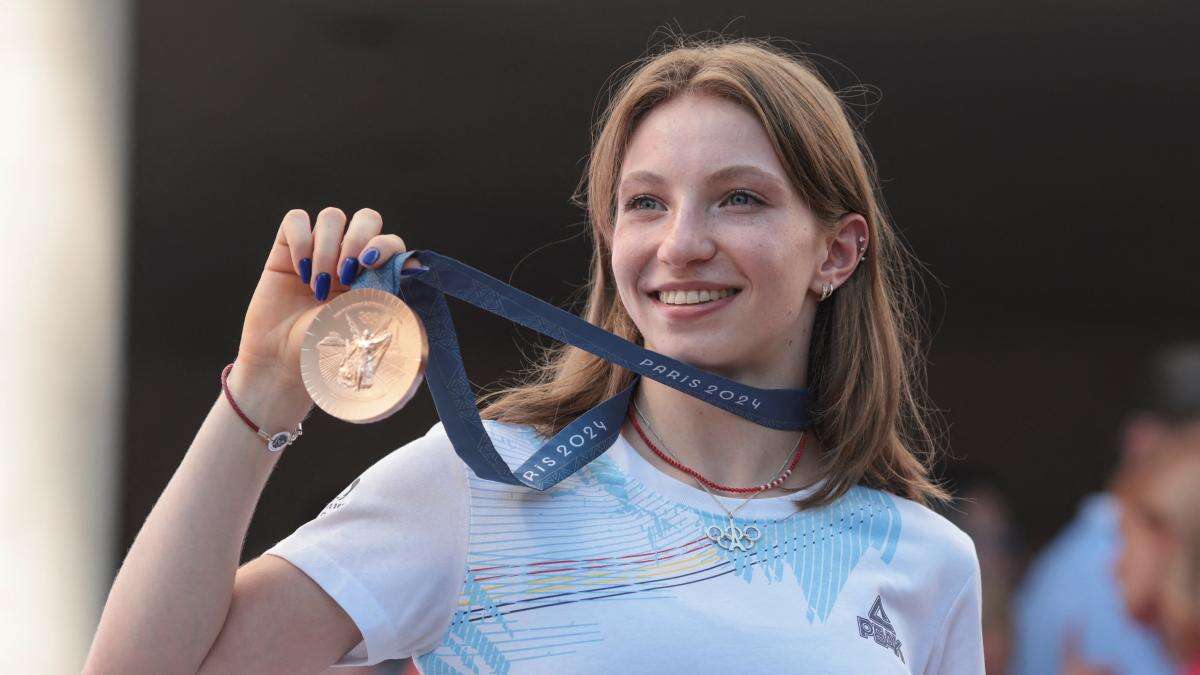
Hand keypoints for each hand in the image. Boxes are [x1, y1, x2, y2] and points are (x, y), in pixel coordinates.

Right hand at [232, 207, 419, 394]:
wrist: (286, 362)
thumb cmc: (330, 350)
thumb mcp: (368, 322)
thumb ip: (391, 293)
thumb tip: (417, 265)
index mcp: (376, 276)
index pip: (390, 240)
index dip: (383, 245)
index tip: (369, 267)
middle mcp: (351, 258)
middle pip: (367, 218)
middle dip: (358, 240)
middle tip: (345, 275)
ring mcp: (320, 250)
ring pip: (332, 217)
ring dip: (327, 248)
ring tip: (318, 286)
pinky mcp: (286, 249)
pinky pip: (296, 219)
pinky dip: (300, 241)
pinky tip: (300, 272)